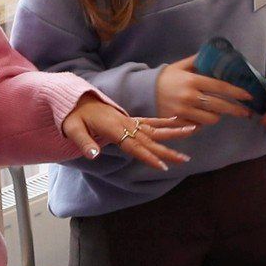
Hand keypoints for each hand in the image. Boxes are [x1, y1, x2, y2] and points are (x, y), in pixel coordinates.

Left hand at [60, 97, 194, 171]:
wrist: (74, 100)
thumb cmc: (72, 116)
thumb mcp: (72, 129)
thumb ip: (83, 142)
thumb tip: (93, 155)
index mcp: (113, 129)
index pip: (134, 146)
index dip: (149, 156)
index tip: (163, 166)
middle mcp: (126, 124)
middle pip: (150, 139)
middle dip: (168, 150)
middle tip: (185, 159)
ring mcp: (129, 120)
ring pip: (155, 128)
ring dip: (174, 132)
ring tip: (193, 131)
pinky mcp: (130, 118)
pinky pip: (150, 120)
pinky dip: (165, 121)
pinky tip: (178, 120)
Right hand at [155, 55, 254, 126]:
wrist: (142, 92)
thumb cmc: (165, 78)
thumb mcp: (181, 66)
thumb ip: (198, 60)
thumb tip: (215, 53)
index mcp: (193, 80)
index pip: (220, 87)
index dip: (237, 92)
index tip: (249, 96)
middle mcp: (190, 96)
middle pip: (220, 106)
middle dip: (236, 110)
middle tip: (247, 112)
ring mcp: (183, 111)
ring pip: (211, 119)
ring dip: (217, 116)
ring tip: (218, 112)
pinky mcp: (177, 122)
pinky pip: (198, 126)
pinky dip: (202, 122)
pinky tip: (202, 117)